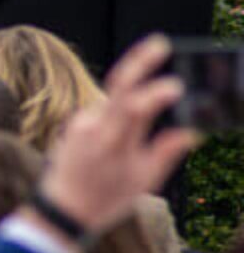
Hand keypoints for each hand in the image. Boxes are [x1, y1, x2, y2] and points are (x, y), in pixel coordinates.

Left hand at [40, 34, 197, 233]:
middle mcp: (93, 128)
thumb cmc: (106, 199)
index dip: (155, 93)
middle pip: (118, 87)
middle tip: (160, 42)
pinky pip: (103, 113)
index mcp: (113, 143)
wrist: (62, 210)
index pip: (134, 107)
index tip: (176, 86)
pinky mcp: (74, 123)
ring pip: (114, 103)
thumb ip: (166, 152)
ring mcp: (80, 123)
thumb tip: (192, 132)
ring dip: (132, 104)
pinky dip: (118, 118)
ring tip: (131, 137)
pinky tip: (116, 142)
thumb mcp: (143, 182)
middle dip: (140, 62)